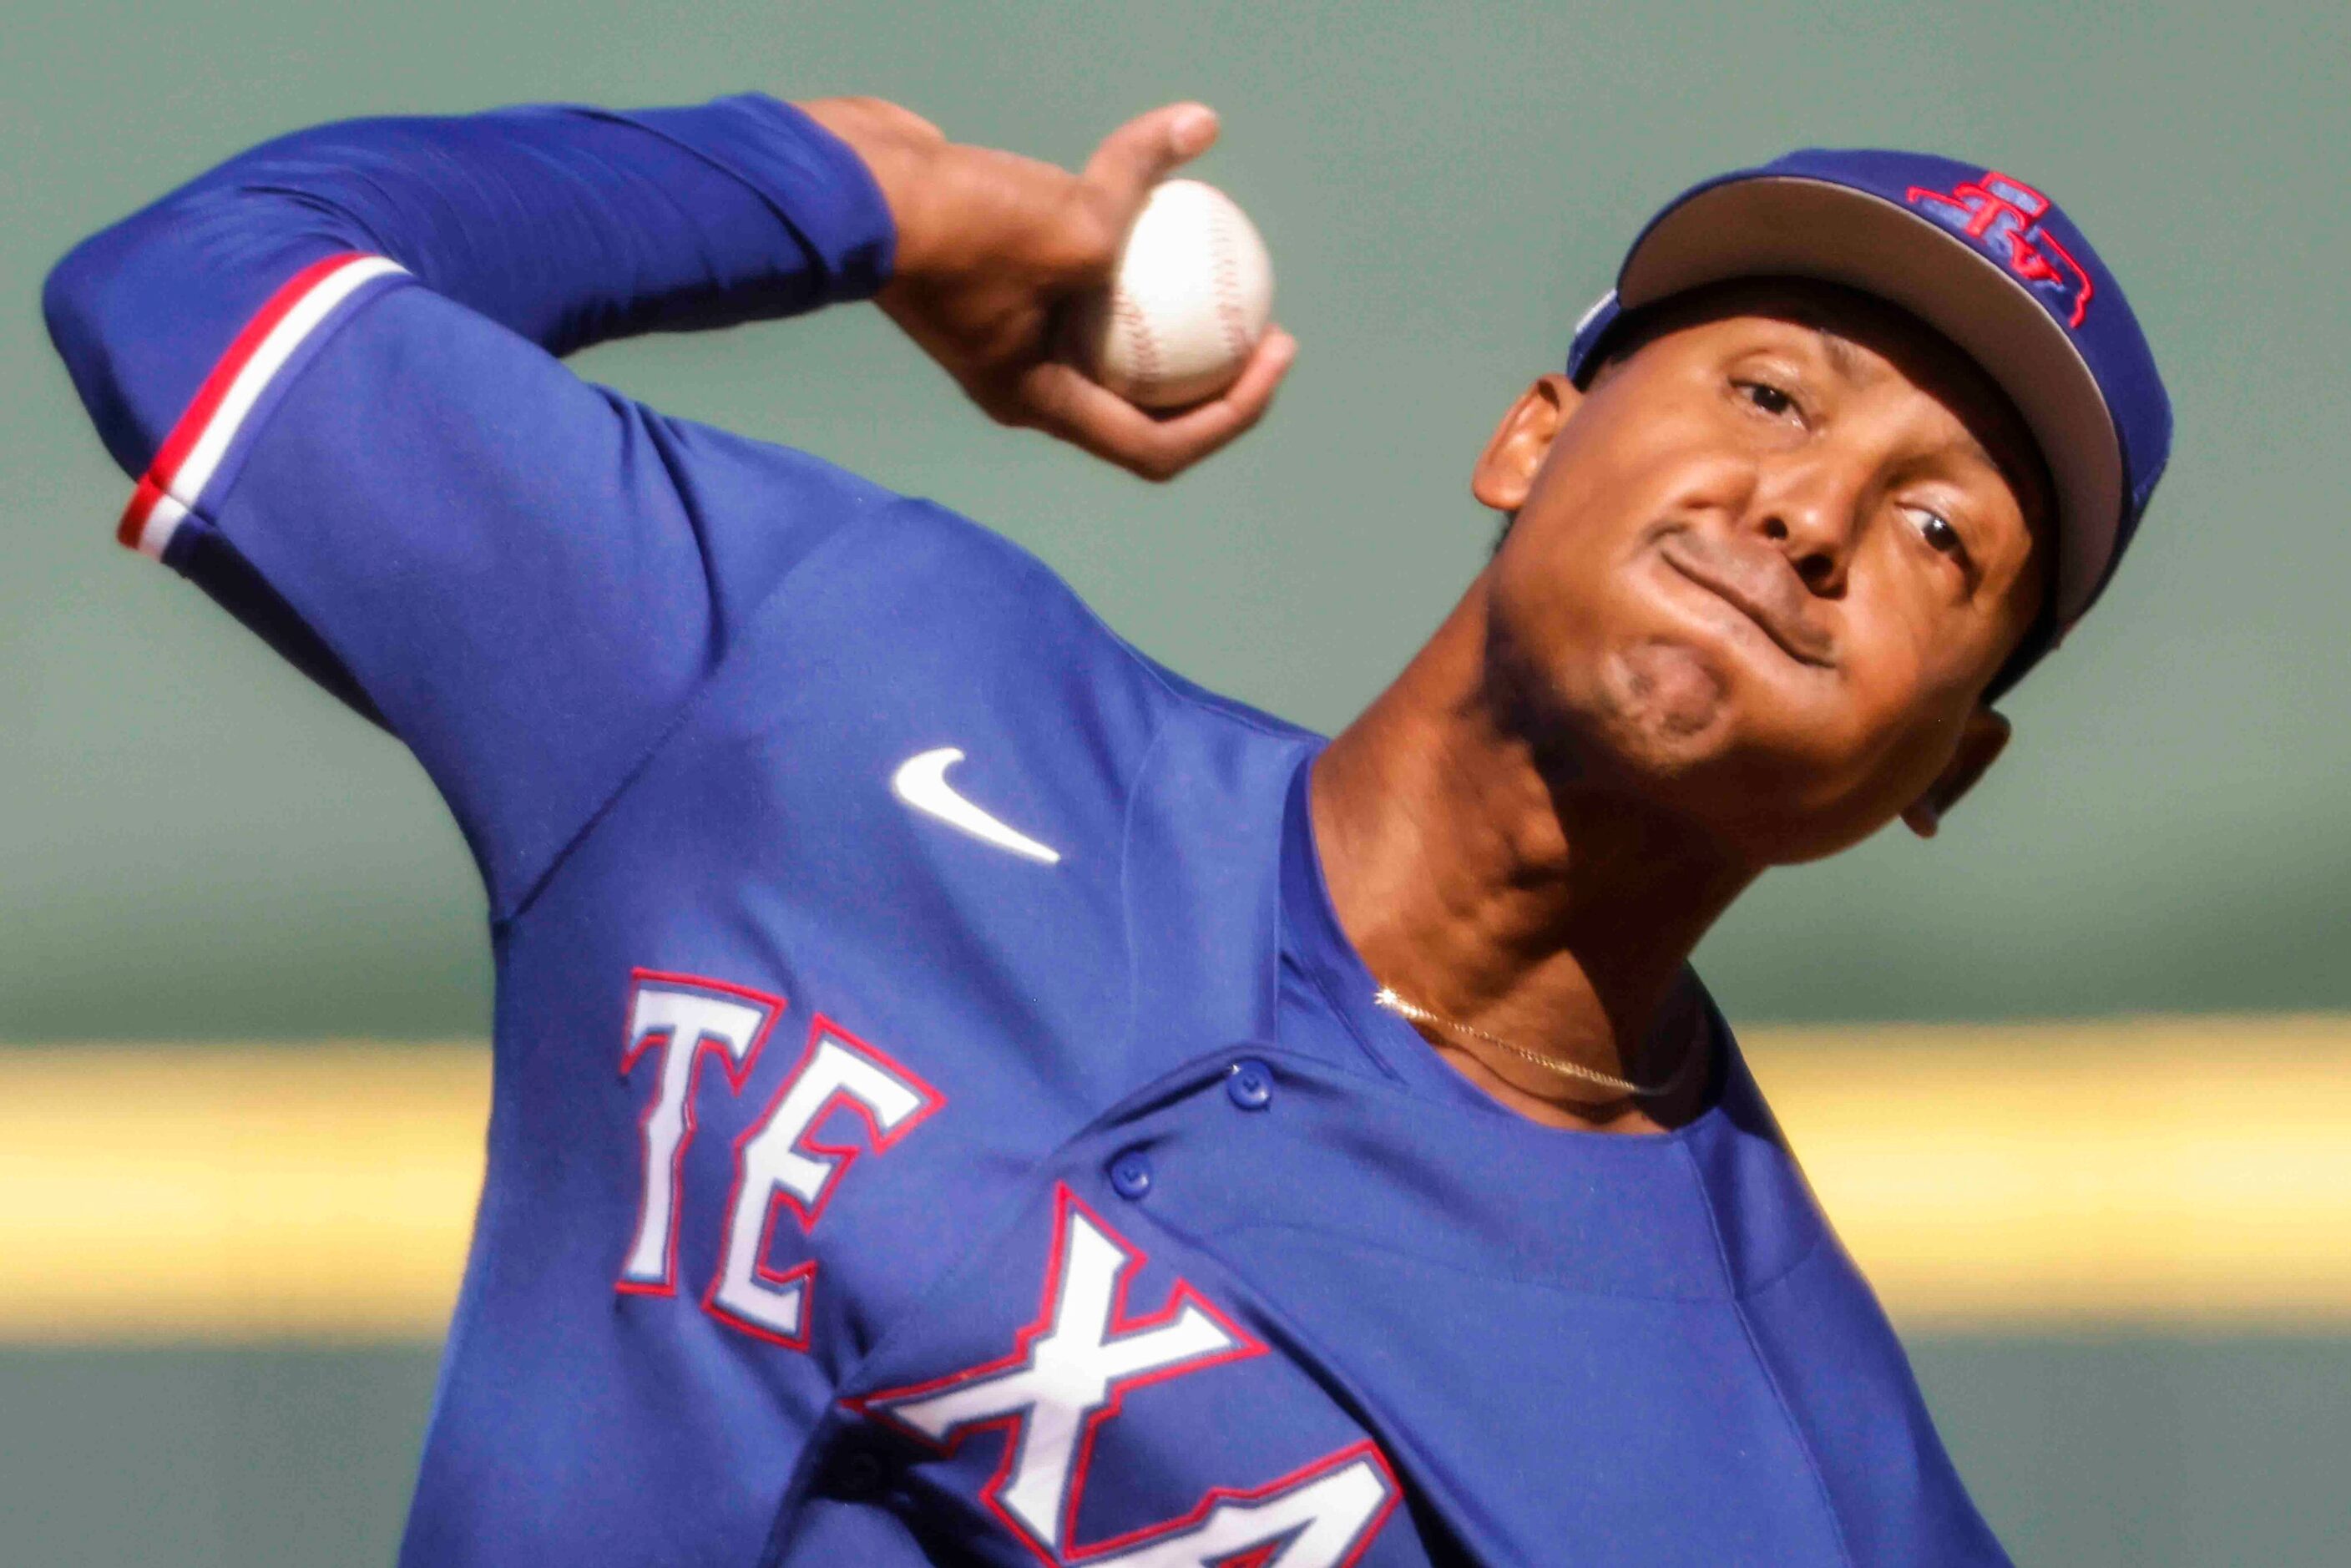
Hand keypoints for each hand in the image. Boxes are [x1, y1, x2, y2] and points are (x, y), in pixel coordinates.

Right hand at [800, 97, 1295, 480]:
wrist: (852, 188)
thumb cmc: (959, 227)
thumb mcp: (1071, 218)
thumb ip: (1137, 182)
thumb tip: (1200, 124)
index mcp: (1041, 403)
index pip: (1156, 445)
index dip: (1229, 415)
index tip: (1273, 356)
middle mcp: (1025, 383)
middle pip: (1141, 406)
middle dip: (1212, 376)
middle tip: (1267, 323)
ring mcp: (1007, 337)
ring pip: (1109, 342)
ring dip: (1167, 317)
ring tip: (1225, 270)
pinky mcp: (997, 284)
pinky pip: (1078, 282)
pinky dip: (1121, 256)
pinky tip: (1162, 205)